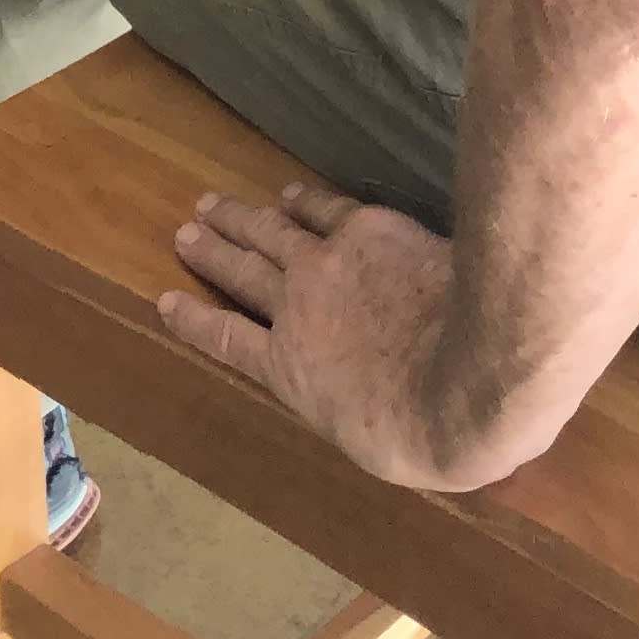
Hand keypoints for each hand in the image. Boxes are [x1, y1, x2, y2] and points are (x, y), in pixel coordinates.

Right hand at [155, 179, 526, 488]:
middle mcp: (295, 309)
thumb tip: (374, 409)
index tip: (166, 301)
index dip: (194, 320)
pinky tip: (292, 193)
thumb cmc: (429, 432)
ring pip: (271, 233)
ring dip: (241, 218)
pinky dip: (304, 201)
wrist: (472, 370)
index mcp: (289, 370)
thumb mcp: (379, 445)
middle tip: (186, 235)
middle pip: (242, 273)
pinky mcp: (373, 230)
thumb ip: (358, 412)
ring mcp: (330, 262)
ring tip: (213, 204)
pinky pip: (327, 209)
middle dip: (211, 254)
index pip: (227, 339)